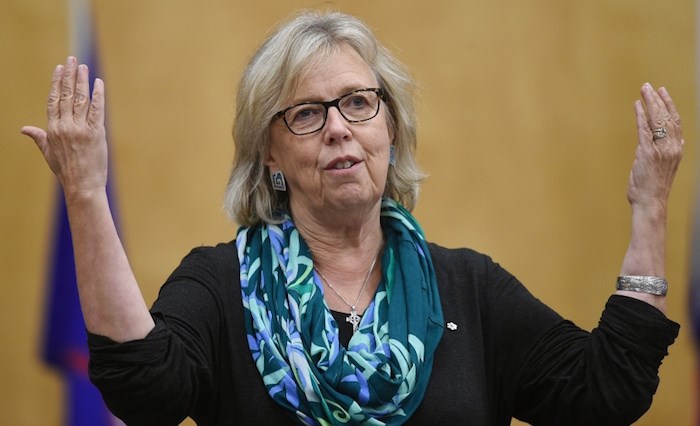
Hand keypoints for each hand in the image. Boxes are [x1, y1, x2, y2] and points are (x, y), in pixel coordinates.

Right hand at [21, 56, 106, 198]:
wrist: (82, 186)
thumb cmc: (66, 171)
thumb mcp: (48, 153)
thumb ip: (38, 137)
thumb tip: (24, 129)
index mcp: (53, 129)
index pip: (54, 100)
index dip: (57, 82)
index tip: (59, 68)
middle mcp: (65, 127)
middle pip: (67, 95)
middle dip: (69, 76)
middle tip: (72, 59)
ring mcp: (80, 129)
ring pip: (81, 99)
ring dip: (82, 81)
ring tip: (83, 67)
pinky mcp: (96, 134)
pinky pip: (97, 110)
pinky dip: (98, 96)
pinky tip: (99, 84)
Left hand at [627, 83, 683, 209]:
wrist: (650, 202)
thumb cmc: (653, 187)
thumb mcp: (664, 166)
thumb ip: (666, 152)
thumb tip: (670, 140)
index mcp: (677, 150)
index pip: (675, 122)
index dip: (670, 106)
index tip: (663, 93)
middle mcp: (672, 147)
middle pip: (667, 117)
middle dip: (658, 99)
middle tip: (649, 86)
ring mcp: (660, 150)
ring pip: (657, 120)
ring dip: (650, 103)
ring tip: (644, 90)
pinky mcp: (648, 153)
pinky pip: (644, 130)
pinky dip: (641, 116)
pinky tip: (637, 106)